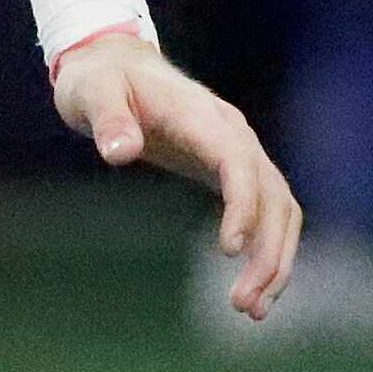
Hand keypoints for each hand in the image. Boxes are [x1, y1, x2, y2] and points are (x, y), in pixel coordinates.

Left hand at [52, 32, 300, 320]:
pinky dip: (268, 249)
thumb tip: (121, 153)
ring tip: (252, 310)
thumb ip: (108, 119)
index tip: (230, 250)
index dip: (243, 205)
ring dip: (276, 259)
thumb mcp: (92, 93)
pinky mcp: (231, 168)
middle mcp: (233, 134)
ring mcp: (238, 151)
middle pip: (273, 196)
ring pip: (280, 209)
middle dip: (268, 252)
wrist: (112, 62)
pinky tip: (252, 288)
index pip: (239, 163)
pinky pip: (266, 211)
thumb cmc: (99, 80)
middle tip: (243, 305)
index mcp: (203, 116)